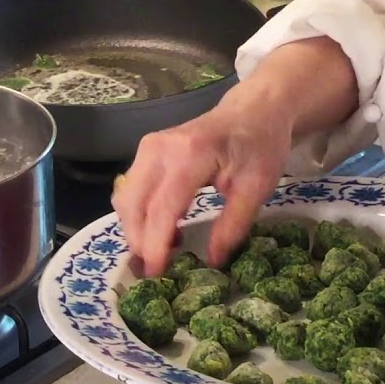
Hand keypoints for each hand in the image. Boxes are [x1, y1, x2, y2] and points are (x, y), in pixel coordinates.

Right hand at [111, 94, 293, 276]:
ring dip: (137, 229)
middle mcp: (159, 149)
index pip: (162, 207)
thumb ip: (233, 225)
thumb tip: (213, 261)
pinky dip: (139, 214)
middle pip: (133, 205)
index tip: (158, 273)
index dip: (155, 244)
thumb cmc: (258, 146)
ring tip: (168, 246)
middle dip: (139, 241)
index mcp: (190, 155)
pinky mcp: (144, 151)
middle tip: (160, 269)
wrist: (251, 110)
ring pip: (126, 199)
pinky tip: (165, 226)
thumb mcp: (257, 188)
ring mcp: (147, 147)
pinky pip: (130, 190)